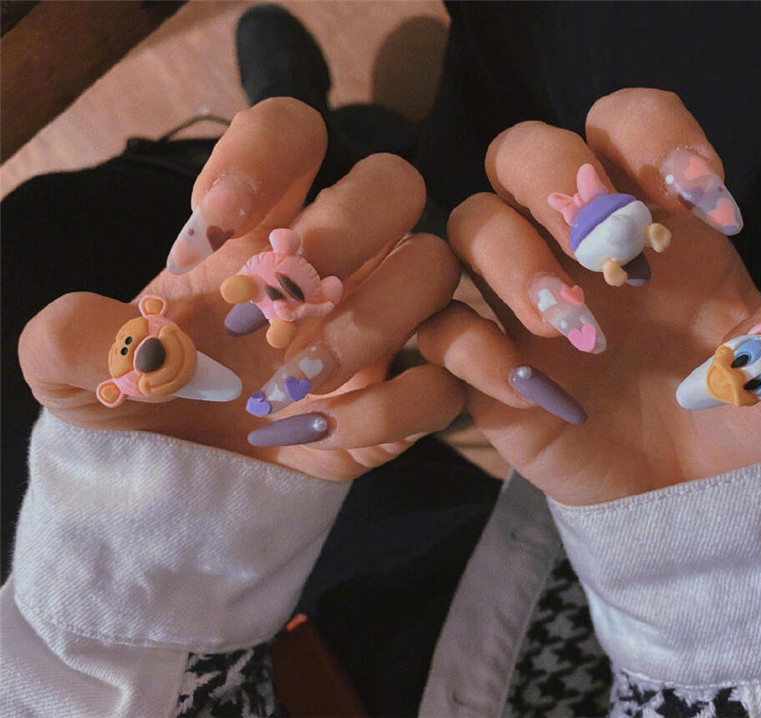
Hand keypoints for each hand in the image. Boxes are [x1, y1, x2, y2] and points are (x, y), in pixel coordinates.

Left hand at [19, 99, 462, 480]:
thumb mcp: (75, 372)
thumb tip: (126, 337)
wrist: (180, 480)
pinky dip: (384, 412)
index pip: (296, 134)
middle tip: (286, 292)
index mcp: (259, 228)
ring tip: (291, 382)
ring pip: (435, 271)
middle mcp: (335, 262)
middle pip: (394, 183)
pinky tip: (314, 434)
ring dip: (368, 324)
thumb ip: (73, 339)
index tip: (218, 219)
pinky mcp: (405, 398)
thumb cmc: (138, 402)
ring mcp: (382, 325)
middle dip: (348, 226)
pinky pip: (440, 383)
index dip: (270, 151)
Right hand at [419, 89, 760, 504]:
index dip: (653, 136)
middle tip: (605, 249)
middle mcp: (580, 245)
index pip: (624, 121)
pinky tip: (536, 392)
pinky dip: (474, 349)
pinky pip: (444, 330)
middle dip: (554, 183)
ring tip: (576, 328)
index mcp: (657, 218)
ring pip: (469, 226)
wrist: (703, 497)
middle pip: (521, 151)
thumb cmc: (755, 415)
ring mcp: (527, 302)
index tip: (707, 204)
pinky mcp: (493, 367)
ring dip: (513, 262)